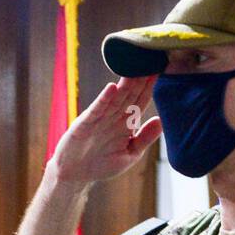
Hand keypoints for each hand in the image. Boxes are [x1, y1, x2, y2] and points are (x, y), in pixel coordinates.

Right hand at [47, 75, 162, 186]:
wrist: (73, 175)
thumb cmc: (101, 165)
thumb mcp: (129, 155)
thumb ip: (144, 139)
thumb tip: (160, 121)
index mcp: (126, 123)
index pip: (140, 100)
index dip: (150, 87)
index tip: (160, 70)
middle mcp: (113, 117)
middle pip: (129, 94)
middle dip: (140, 79)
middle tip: (150, 59)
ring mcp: (99, 119)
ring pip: (115, 98)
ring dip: (125, 84)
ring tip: (135, 67)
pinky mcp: (84, 124)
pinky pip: (96, 110)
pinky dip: (104, 99)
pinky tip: (112, 88)